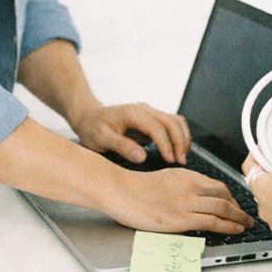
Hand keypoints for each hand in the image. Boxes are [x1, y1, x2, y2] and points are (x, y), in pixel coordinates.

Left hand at [74, 103, 190, 164]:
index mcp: (132, 113)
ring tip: (181, 158)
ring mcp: (149, 114)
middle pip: (171, 121)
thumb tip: (142, 156)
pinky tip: (177, 151)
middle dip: (180, 141)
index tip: (169, 160)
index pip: (156, 127)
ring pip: (176, 121)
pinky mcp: (152, 120)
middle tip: (180, 162)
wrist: (89, 119)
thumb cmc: (93, 128)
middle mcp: (143, 110)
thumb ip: (121, 146)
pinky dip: (179, 136)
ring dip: (182, 138)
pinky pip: (172, 125)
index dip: (166, 144)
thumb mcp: (101, 139)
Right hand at [108, 167, 253, 234]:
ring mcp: (186, 202)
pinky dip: (229, 226)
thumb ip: (181, 186)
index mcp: (185, 175)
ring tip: (246, 224)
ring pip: (223, 208)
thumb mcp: (164, 179)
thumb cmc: (134, 189)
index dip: (231, 197)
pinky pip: (213, 221)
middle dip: (239, 208)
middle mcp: (190, 187)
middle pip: (225, 196)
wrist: (119, 191)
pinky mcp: (181, 218)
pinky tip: (235, 229)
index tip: (234, 205)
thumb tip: (193, 198)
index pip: (217, 185)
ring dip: (239, 218)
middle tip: (245, 216)